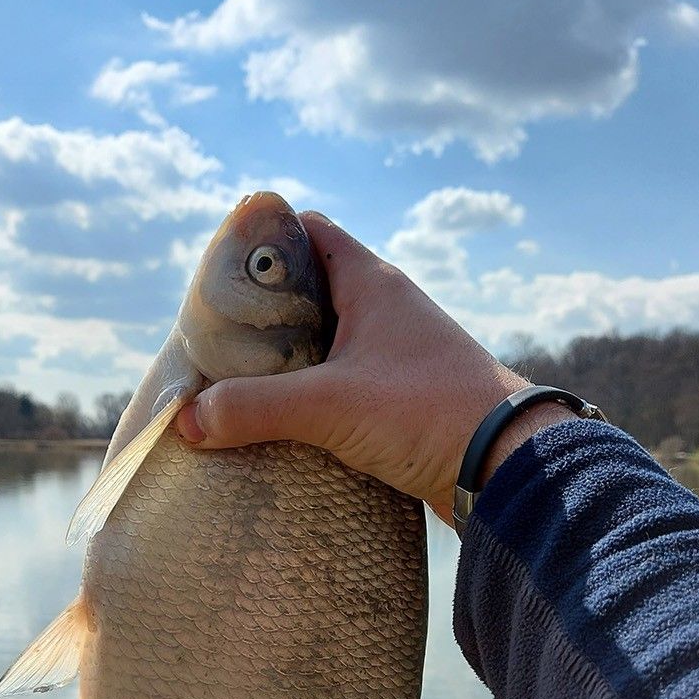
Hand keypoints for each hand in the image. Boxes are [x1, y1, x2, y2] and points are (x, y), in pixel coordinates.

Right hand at [176, 212, 546, 523]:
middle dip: (265, 316)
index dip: (263, 245)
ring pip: (331, 344)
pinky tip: (290, 427)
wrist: (509, 465)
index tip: (221, 278)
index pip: (308, 232)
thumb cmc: (426, 413)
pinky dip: (318, 398)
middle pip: (312, 292)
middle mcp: (388, 310)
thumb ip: (254, 408)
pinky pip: (350, 385)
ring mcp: (400, 355)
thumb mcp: (329, 406)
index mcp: (372, 283)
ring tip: (243, 389)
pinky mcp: (408, 400)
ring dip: (291, 364)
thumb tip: (189, 420)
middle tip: (220, 345)